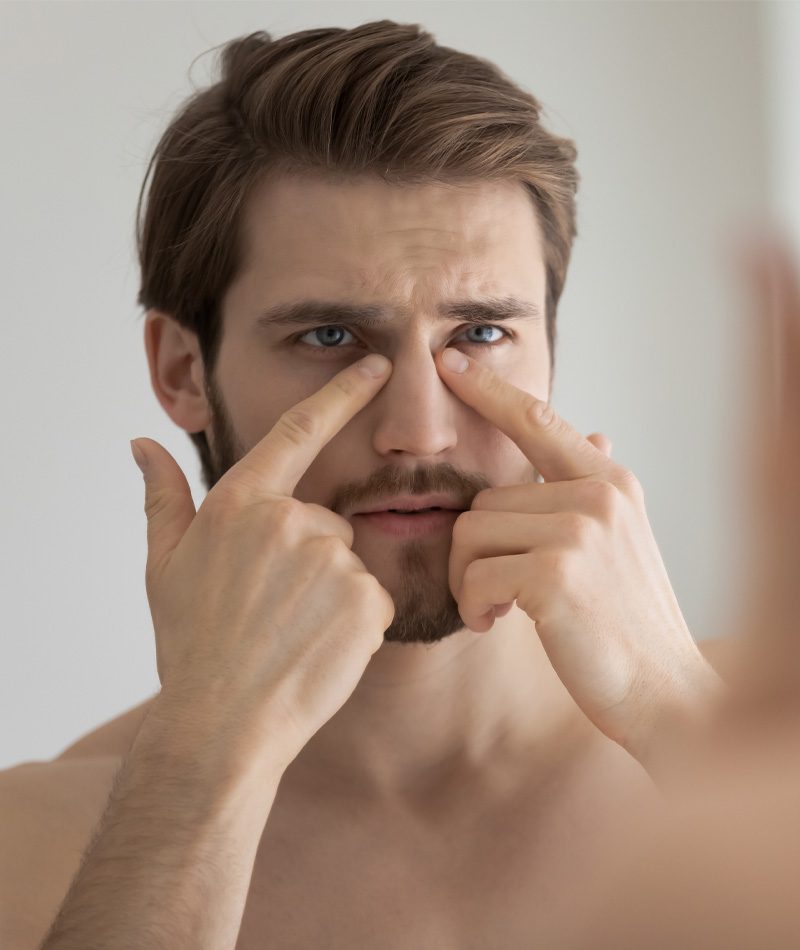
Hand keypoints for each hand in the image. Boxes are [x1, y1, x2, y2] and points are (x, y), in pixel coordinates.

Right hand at [130, 353, 395, 773]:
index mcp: (241, 503)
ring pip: (348, 562)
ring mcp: (330, 558)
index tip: (377, 365)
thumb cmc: (190, 644)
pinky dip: (354, 622)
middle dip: (310, 556)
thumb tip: (142, 445)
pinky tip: (318, 647)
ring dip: (331, 592)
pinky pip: (370, 599)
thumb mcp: (164, 566)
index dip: (344, 393)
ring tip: (292, 631)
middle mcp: (289, 519)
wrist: (221, 723)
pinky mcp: (364, 598)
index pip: (301, 430)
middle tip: (275, 607)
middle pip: (326, 520)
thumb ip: (163, 498)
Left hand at [435, 347, 722, 761]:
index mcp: (609, 482)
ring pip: (469, 535)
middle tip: (492, 591)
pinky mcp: (555, 574)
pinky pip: (473, 575)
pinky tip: (494, 623)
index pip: (537, 420)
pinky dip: (471, 605)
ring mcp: (578, 531)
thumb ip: (593, 489)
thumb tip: (595, 431)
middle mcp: (596, 495)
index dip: (487, 390)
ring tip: (497, 609)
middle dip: (472, 552)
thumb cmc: (629, 621)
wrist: (666, 693)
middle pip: (482, 501)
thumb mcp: (621, 541)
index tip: (448, 361)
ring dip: (468, 581)